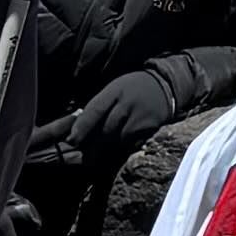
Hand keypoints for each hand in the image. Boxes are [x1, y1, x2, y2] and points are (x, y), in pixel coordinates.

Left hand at [66, 63, 183, 165]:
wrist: (164, 88)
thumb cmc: (132, 88)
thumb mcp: (114, 88)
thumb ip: (98, 106)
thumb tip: (76, 128)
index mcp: (116, 90)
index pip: (95, 110)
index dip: (82, 127)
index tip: (71, 139)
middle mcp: (128, 104)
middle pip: (104, 129)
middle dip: (91, 140)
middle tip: (82, 147)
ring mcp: (139, 119)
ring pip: (115, 140)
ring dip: (105, 144)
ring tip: (100, 145)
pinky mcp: (148, 130)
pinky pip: (128, 143)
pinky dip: (120, 145)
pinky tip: (119, 141)